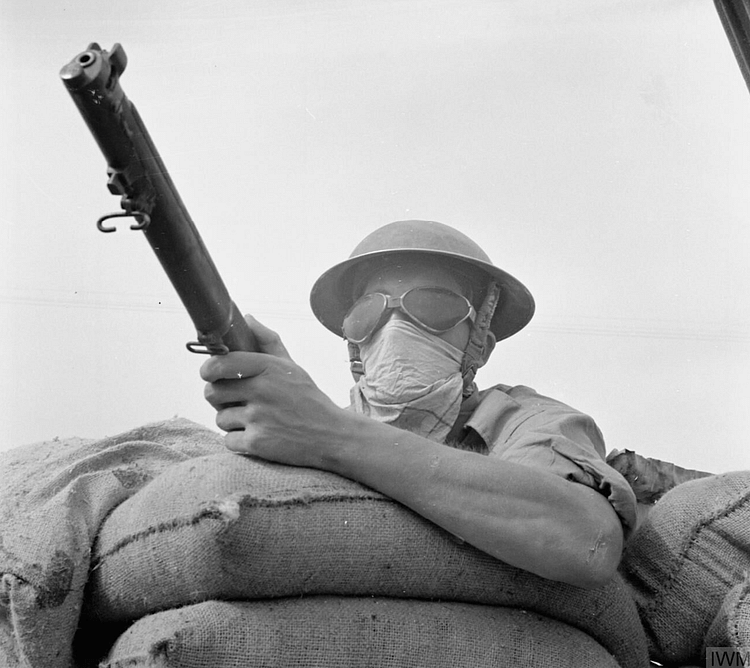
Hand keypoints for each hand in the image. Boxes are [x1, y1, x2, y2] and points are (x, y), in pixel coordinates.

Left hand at [200, 315, 349, 467]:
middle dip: (219, 398)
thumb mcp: (291, 366)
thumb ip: (268, 341)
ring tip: (254, 420)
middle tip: (236, 400)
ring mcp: (258, 418)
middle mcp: (262, 390)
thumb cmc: (307, 399)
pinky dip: (238, 442)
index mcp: (268, 367)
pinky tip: (257, 436)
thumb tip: (248, 318)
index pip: (219, 364)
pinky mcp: (257, 443)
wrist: (331, 435)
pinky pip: (228, 440)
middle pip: (212, 392)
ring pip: (220, 418)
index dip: (209, 370)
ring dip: (232, 421)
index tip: (211, 374)